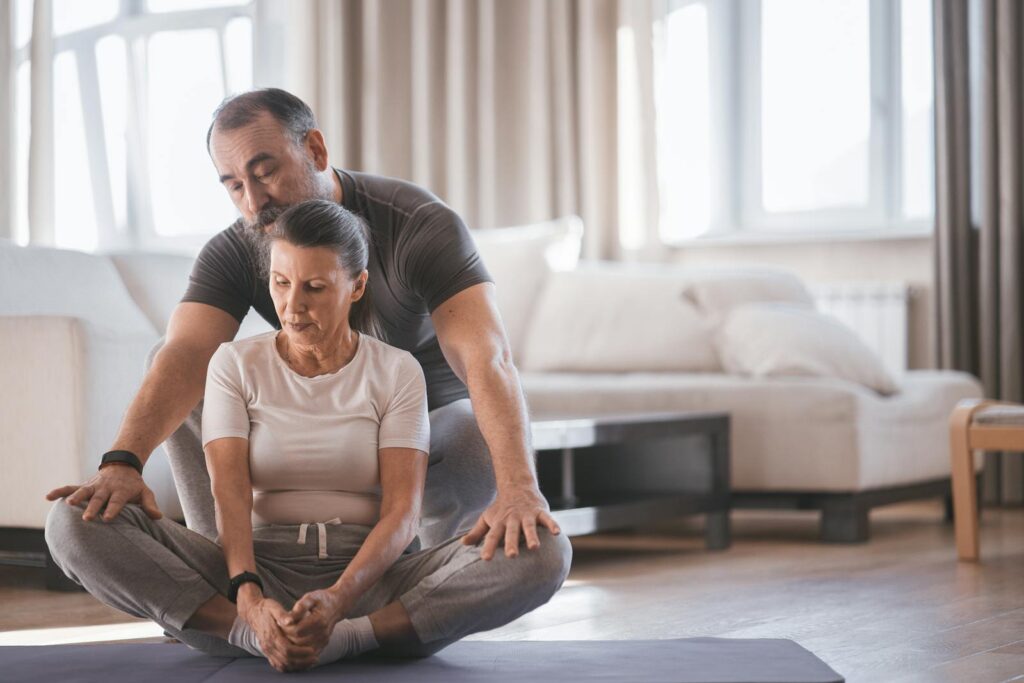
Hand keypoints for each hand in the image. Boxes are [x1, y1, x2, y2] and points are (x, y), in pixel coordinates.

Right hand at [45, 463, 162, 522]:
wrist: (123, 466)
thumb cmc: (134, 485)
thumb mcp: (145, 492)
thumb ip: (150, 505)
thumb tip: (158, 517)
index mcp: (121, 491)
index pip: (117, 502)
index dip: (113, 509)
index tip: (108, 518)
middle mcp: (106, 488)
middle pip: (99, 499)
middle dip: (93, 507)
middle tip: (88, 518)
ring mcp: (93, 486)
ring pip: (83, 492)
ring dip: (76, 498)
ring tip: (68, 505)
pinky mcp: (84, 485)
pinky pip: (70, 487)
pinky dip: (59, 491)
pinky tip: (47, 496)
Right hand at [241, 596, 318, 671]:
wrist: (253, 613)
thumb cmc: (266, 609)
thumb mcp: (274, 607)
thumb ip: (282, 614)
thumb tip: (290, 620)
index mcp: (271, 634)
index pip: (287, 648)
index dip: (300, 651)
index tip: (312, 650)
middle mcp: (268, 645)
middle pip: (286, 659)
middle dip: (301, 660)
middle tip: (315, 658)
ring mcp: (267, 650)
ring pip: (282, 664)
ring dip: (297, 665)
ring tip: (310, 662)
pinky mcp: (268, 652)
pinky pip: (278, 664)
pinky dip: (289, 666)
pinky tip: (300, 664)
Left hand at [279, 588, 347, 654]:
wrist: (337, 605)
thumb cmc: (321, 600)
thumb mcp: (311, 597)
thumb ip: (300, 607)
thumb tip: (287, 620)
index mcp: (319, 620)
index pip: (296, 630)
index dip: (286, 628)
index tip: (281, 621)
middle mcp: (323, 632)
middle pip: (298, 641)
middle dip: (287, 636)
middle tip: (281, 628)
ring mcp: (324, 640)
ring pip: (302, 649)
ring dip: (292, 643)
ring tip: (287, 633)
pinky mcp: (323, 645)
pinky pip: (308, 653)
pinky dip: (299, 648)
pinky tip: (294, 638)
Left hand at [462, 484, 560, 560]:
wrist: (517, 485)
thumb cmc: (501, 508)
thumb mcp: (487, 518)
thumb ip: (477, 532)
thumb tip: (462, 544)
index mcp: (499, 523)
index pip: (492, 536)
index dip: (489, 547)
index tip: (485, 559)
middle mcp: (513, 519)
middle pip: (511, 532)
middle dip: (511, 543)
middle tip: (512, 556)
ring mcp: (527, 515)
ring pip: (529, 527)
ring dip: (532, 536)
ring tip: (534, 547)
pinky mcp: (540, 512)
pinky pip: (547, 519)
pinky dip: (552, 525)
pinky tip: (556, 533)